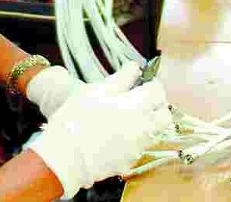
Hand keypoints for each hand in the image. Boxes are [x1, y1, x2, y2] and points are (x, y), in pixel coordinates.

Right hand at [27, 62, 170, 198]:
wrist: (65, 157)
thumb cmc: (77, 118)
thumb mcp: (97, 91)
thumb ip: (121, 78)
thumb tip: (135, 67)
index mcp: (137, 106)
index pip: (158, 90)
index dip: (151, 83)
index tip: (140, 82)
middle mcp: (144, 128)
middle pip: (165, 115)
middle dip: (156, 105)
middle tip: (139, 100)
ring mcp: (138, 147)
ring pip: (154, 132)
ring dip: (147, 122)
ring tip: (124, 118)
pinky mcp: (129, 162)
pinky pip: (139, 147)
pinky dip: (132, 139)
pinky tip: (114, 136)